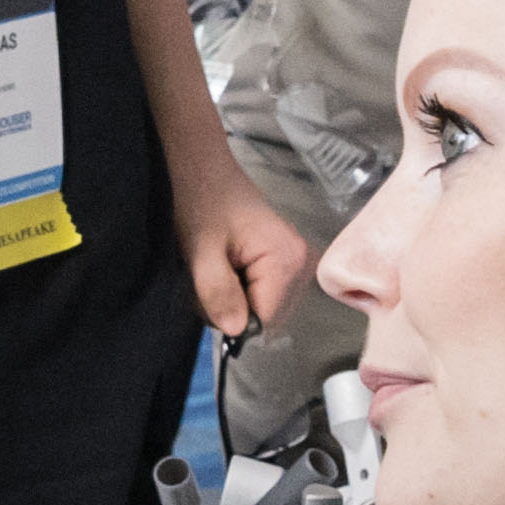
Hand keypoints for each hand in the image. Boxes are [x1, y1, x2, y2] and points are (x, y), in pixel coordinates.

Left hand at [169, 148, 318, 342]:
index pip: (266, 321)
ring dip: (236, 303)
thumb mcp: (201, 249)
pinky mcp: (288, 264)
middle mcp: (303, 264)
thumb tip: (235, 332)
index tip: (208, 297)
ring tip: (217, 272)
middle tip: (208, 281)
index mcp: (288, 259)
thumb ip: (217, 291)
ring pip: (266, 311)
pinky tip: (228, 271)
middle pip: (270, 319)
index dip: (233, 320)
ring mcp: (299, 264)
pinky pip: (266, 298)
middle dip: (234, 311)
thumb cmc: (201, 203)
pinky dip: (242, 293)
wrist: (204, 172)